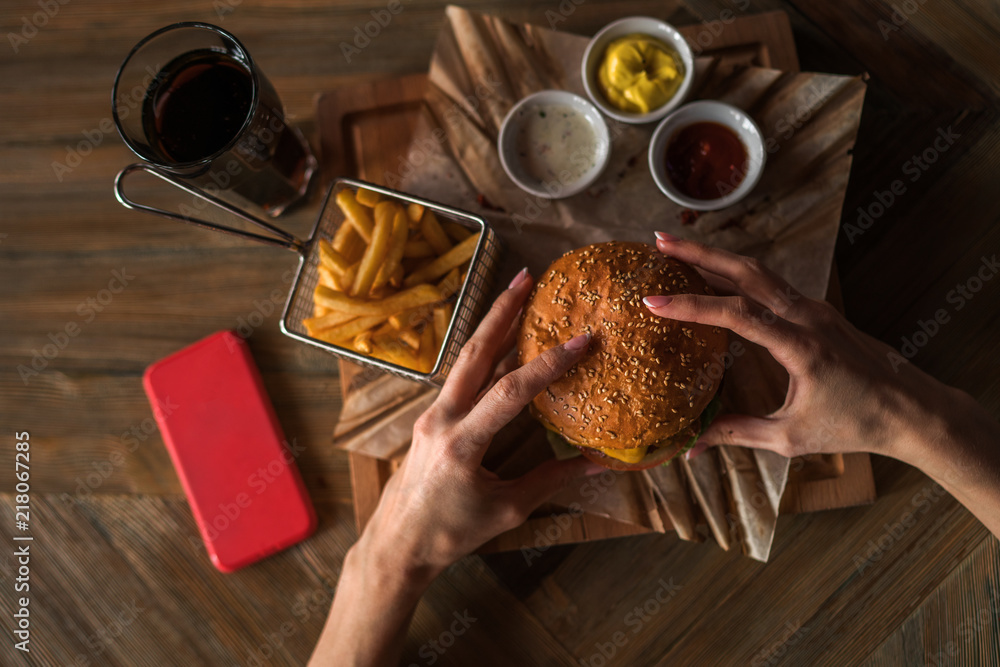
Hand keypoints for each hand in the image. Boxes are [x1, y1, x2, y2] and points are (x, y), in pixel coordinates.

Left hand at [358, 267, 600, 579]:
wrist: (397, 544)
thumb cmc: (450, 533)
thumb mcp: (506, 510)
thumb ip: (550, 480)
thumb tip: (597, 462)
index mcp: (461, 444)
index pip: (510, 392)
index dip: (548, 364)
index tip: (581, 340)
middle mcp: (441, 419)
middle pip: (475, 353)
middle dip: (502, 311)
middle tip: (529, 277)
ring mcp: (431, 415)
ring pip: (466, 360)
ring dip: (492, 325)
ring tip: (517, 294)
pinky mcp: (431, 418)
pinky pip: (461, 377)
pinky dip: (484, 354)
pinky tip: (502, 340)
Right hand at [642, 233, 999, 538]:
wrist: (911, 409)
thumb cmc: (855, 424)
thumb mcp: (790, 437)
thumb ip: (738, 433)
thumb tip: (692, 445)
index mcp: (800, 346)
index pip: (736, 314)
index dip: (691, 306)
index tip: (653, 301)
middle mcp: (807, 317)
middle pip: (746, 271)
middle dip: (699, 254)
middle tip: (659, 243)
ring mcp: (814, 309)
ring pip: (759, 271)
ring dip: (717, 257)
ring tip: (678, 250)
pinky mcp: (817, 311)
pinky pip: (771, 283)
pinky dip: (738, 274)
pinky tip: (716, 277)